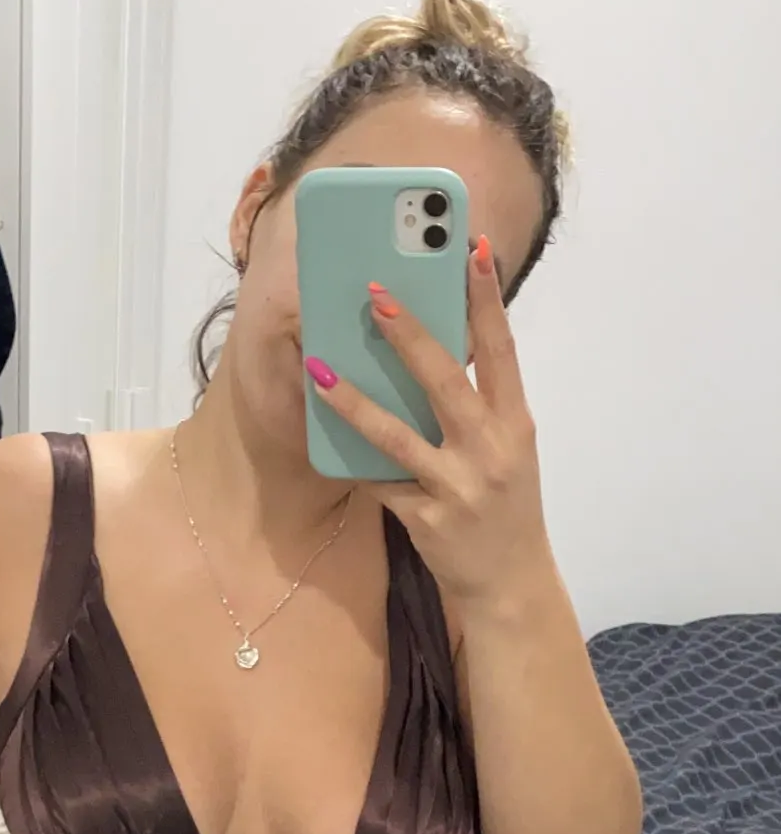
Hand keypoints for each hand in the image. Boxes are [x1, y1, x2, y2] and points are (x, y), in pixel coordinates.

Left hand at [305, 239, 551, 609]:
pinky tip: (324, 441)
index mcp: (514, 422)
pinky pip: (381, 484)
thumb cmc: (504, 507)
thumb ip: (478, 406)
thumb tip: (431, 352)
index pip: (502, 348)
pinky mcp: (428, 521)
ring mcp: (458, 488)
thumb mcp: (506, 450)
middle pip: (446, 381)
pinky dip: (354, 462)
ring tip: (320, 370)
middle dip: (409, 335)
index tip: (473, 249)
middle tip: (375, 294)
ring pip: (398, 436)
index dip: (486, 298)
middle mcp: (491, 450)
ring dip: (355, 401)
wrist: (512, 585)